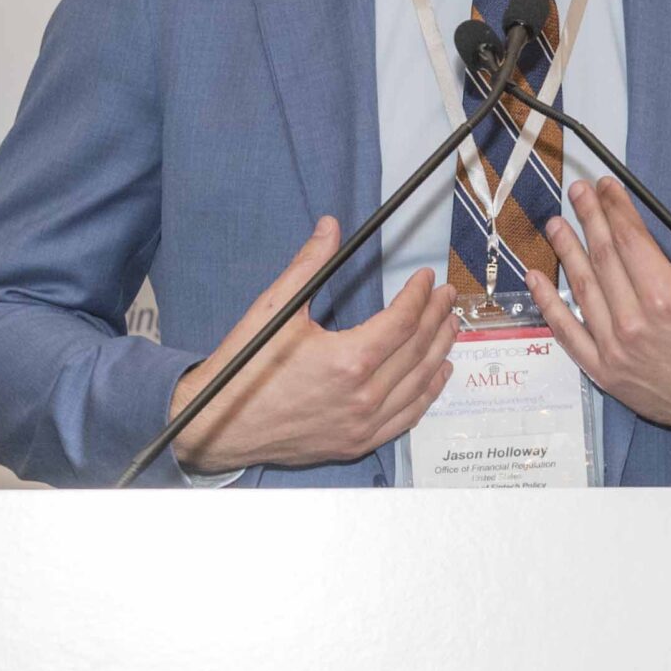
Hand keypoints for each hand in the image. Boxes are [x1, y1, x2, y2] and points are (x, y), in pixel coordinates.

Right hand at [169, 218, 459, 473]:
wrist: (218, 426)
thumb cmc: (244, 369)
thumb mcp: (275, 310)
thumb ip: (309, 266)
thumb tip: (330, 227)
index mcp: (348, 360)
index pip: (403, 320)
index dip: (419, 294)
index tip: (426, 278)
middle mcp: (364, 396)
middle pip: (418, 349)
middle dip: (438, 317)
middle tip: (448, 296)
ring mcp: (363, 424)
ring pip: (420, 383)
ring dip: (441, 351)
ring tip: (451, 326)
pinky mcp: (358, 443)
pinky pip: (407, 418)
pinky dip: (428, 393)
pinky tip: (438, 374)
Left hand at [527, 176, 670, 475]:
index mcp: (668, 298)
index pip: (630, 239)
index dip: (615, 208)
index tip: (605, 186)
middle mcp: (636, 324)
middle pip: (603, 258)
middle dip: (589, 219)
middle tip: (578, 193)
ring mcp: (616, 351)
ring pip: (583, 290)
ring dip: (566, 253)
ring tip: (556, 224)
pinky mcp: (606, 374)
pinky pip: (569, 335)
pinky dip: (549, 306)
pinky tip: (537, 279)